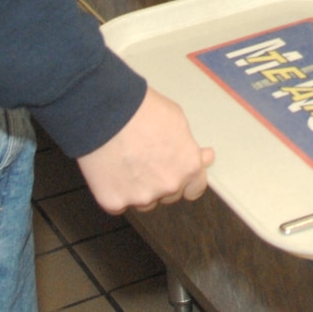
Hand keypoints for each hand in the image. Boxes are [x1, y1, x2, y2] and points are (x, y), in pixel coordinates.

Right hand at [77, 87, 214, 214]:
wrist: (107, 112)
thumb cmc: (145, 110)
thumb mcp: (178, 121)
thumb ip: (189, 147)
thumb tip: (205, 158)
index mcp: (188, 168)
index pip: (195, 189)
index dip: (186, 179)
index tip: (177, 171)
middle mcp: (168, 187)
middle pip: (168, 195)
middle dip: (161, 181)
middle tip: (146, 159)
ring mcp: (140, 198)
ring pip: (143, 201)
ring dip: (139, 189)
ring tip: (126, 162)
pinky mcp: (114, 202)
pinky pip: (118, 203)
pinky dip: (115, 191)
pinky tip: (110, 170)